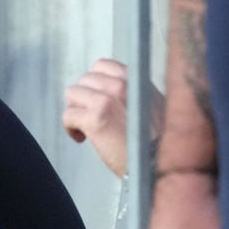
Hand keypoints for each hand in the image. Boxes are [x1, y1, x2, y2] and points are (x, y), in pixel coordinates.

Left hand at [62, 58, 164, 177]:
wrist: (160, 163)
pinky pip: (68, 115)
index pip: (102, 65)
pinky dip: (70, 128)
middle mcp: (121, 85)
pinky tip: (82, 138)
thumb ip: (132, 92)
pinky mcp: (94, 119)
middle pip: (84, 80)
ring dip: (75, 110)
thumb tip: (108, 90)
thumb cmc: (158, 140)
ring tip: (85, 125)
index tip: (97, 98)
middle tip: (90, 114)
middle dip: (84, 97)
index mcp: (136, 79)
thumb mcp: (151, 105)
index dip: (95, 83)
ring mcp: (106, 100)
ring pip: (72, 94)